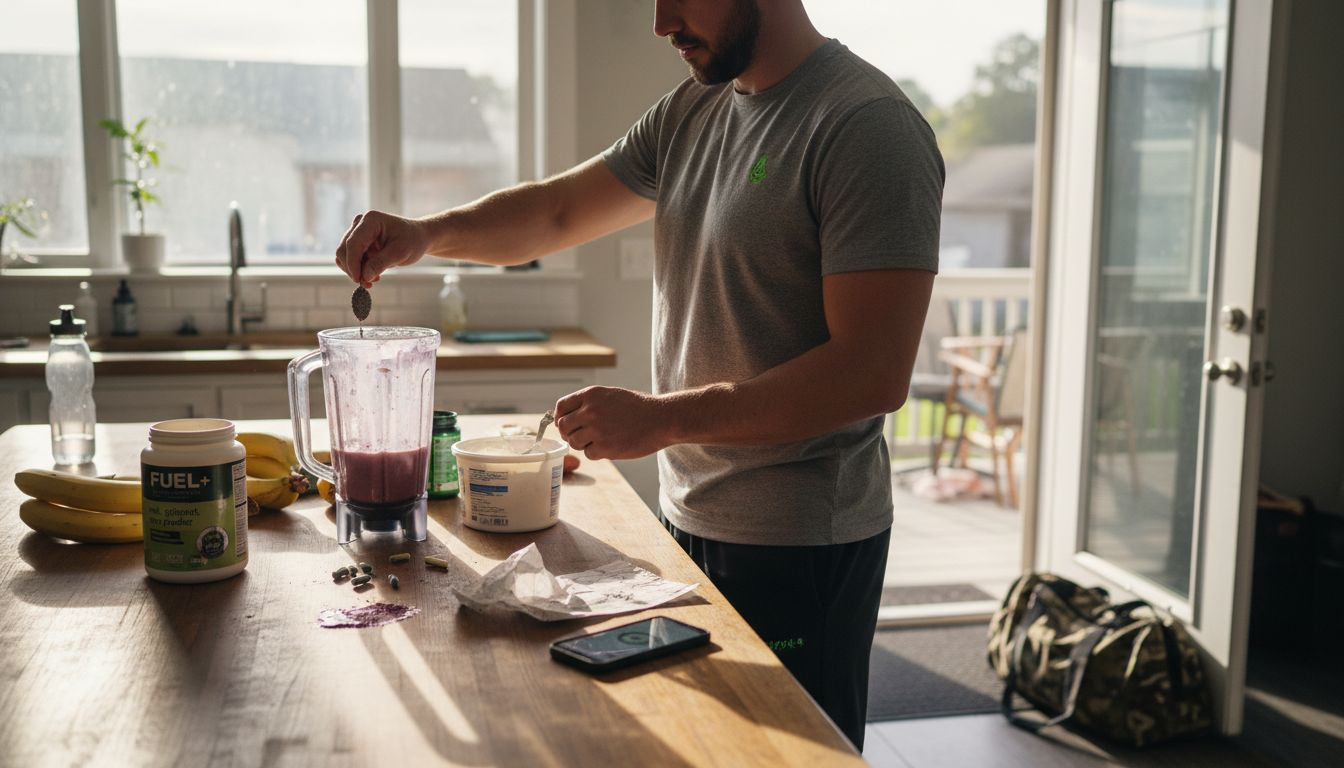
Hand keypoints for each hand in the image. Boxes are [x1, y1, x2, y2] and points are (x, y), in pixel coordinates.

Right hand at [335, 210, 429, 287]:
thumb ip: (381, 263)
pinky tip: (373, 275)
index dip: (353, 263)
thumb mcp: (401, 253)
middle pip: (344, 249)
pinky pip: (350, 259)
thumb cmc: (412, 241)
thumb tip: (364, 276)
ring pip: (344, 255)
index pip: (353, 243)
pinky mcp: (358, 242)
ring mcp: (357, 232)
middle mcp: (360, 223)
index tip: (359, 280)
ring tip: (375, 279)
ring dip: (356, 270)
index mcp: (371, 220)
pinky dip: (358, 269)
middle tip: (368, 284)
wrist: (417, 238)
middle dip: (353, 269)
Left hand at [553, 386, 668, 460]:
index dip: (560, 418)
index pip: (561, 407)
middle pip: (563, 427)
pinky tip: (610, 446)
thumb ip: (590, 404)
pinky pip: (588, 454)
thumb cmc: (638, 408)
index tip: (564, 425)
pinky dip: (596, 453)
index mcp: (591, 394)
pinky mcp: (605, 447)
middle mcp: (590, 410)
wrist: (661, 419)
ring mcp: (597, 429)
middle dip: (569, 434)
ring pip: (574, 442)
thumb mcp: (611, 395)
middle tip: (580, 436)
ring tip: (599, 441)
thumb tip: (568, 417)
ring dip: (583, 444)